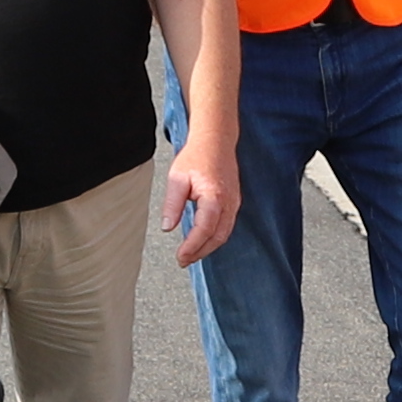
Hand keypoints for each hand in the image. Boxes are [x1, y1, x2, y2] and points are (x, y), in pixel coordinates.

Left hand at [163, 130, 242, 265]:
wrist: (216, 141)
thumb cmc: (197, 156)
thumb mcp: (177, 178)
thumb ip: (172, 205)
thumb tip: (167, 227)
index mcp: (214, 196)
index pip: (204, 230)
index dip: (192, 247)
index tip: (180, 256)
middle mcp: (228, 202)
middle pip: (217, 237)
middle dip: (200, 252)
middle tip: (183, 260)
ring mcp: (234, 203)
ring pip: (224, 234)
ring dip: (208, 247)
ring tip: (191, 255)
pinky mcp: (234, 202)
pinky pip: (227, 226)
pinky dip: (215, 238)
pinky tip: (202, 241)